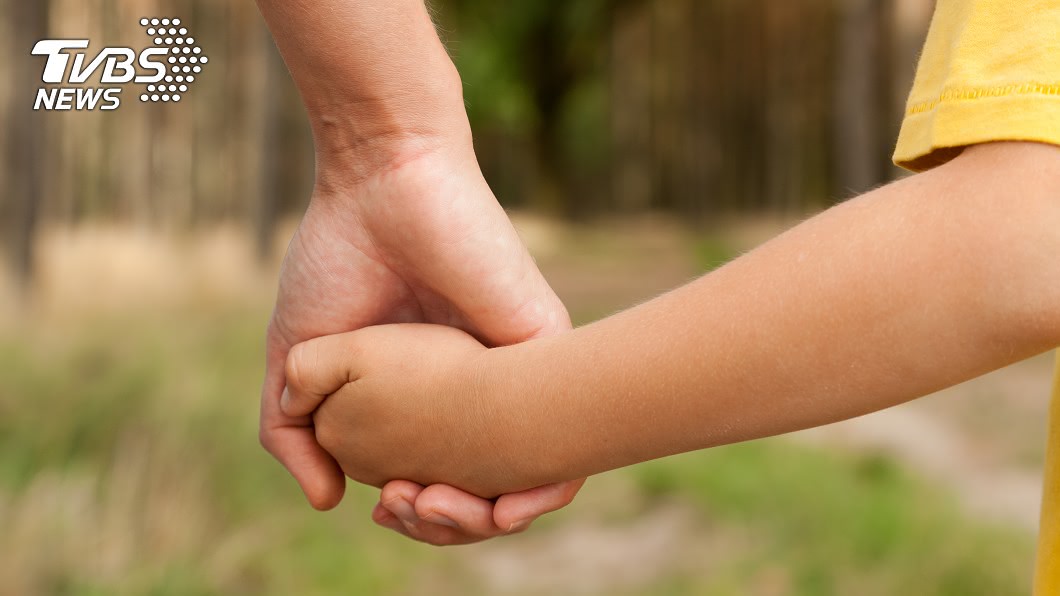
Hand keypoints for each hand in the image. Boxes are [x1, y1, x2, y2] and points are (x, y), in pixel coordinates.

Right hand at [260, 140, 582, 543]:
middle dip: (451, 524)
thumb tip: (327, 502)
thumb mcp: (297, 359)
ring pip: (532, 473)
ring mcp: (513, 368)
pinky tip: (502, 509)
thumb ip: (294, 433)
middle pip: (488, 488)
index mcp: (426, 396)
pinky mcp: (543, 341)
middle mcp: (476, 388)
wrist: (376, 184)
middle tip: (406, 508)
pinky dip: (545, 488)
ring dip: (489, 517)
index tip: (384, 509)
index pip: (441, 481)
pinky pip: (568, 432)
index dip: (417, 516)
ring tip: (435, 506)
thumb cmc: (336, 259)